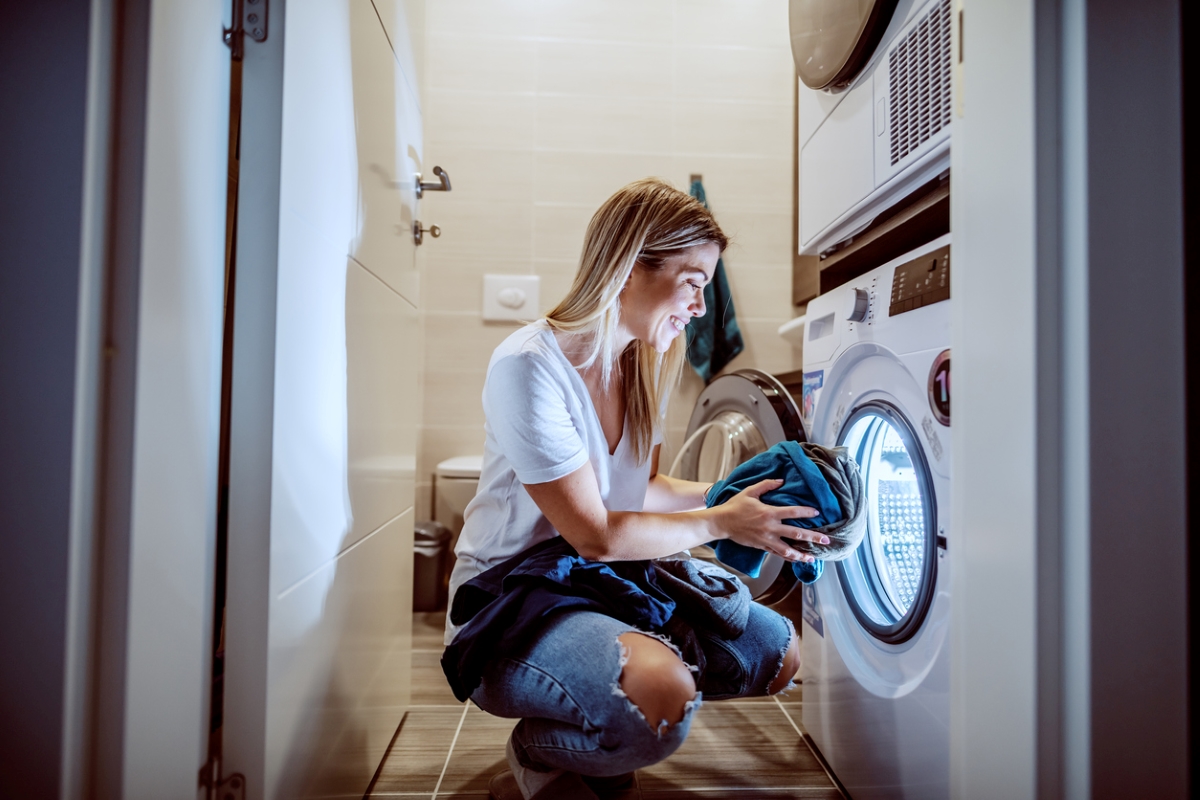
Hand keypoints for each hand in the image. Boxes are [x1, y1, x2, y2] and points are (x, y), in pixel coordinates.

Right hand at [710, 479, 827, 562]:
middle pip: (796, 534)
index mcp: (769, 513)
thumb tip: (781, 480)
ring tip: (813, 558)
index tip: (817, 513)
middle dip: (813, 538)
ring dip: (802, 555)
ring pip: (788, 550)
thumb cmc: (735, 506)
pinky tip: (797, 559)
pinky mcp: (762, 547)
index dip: (806, 512)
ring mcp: (767, 539)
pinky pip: (778, 554)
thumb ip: (766, 484)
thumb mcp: (750, 491)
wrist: (722, 522)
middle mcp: (770, 528)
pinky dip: (789, 558)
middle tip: (826, 541)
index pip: (792, 513)